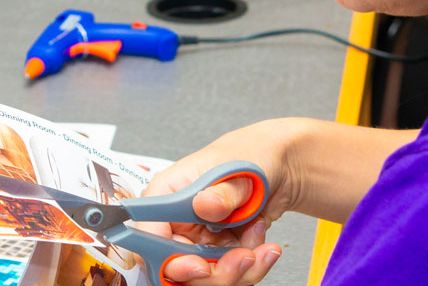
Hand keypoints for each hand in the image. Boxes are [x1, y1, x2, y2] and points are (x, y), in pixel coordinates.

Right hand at [136, 119, 311, 284]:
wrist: (279, 165)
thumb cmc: (251, 154)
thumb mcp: (241, 170)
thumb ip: (223, 191)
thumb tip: (203, 204)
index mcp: (168, 193)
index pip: (149, 233)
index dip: (167, 256)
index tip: (198, 264)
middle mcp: (177, 220)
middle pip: (175, 265)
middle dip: (211, 272)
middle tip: (242, 258)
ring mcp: (197, 238)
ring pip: (204, 276)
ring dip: (238, 271)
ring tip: (262, 249)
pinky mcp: (218, 251)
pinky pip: (228, 274)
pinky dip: (251, 267)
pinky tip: (264, 245)